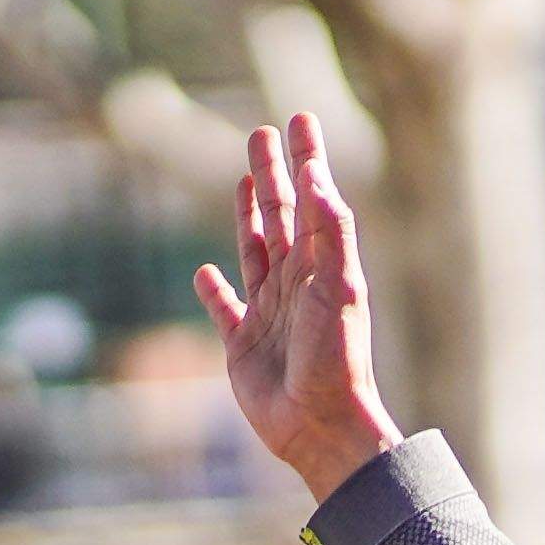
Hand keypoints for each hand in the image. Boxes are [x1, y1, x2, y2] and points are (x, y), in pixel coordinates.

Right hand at [198, 111, 400, 507]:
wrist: (320, 425)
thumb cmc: (335, 358)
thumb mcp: (338, 287)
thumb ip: (330, 230)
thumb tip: (317, 174)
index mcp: (321, 265)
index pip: (312, 198)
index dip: (305, 158)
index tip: (300, 119)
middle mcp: (295, 283)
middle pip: (280, 215)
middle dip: (271, 175)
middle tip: (261, 133)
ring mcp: (268, 313)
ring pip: (254, 251)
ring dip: (246, 216)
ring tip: (239, 182)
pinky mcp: (242, 346)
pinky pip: (225, 310)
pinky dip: (214, 292)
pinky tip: (206, 273)